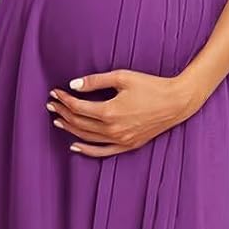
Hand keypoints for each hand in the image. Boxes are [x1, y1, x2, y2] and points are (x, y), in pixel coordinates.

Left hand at [46, 68, 194, 157]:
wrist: (176, 102)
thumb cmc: (151, 85)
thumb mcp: (122, 77)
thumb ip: (95, 81)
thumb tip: (73, 84)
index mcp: (109, 111)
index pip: (77, 107)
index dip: (64, 99)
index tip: (55, 92)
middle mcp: (112, 129)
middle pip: (79, 123)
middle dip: (63, 112)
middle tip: (52, 104)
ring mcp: (121, 140)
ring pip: (87, 137)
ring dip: (70, 129)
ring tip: (58, 120)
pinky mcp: (129, 145)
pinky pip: (103, 152)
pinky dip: (87, 150)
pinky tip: (75, 146)